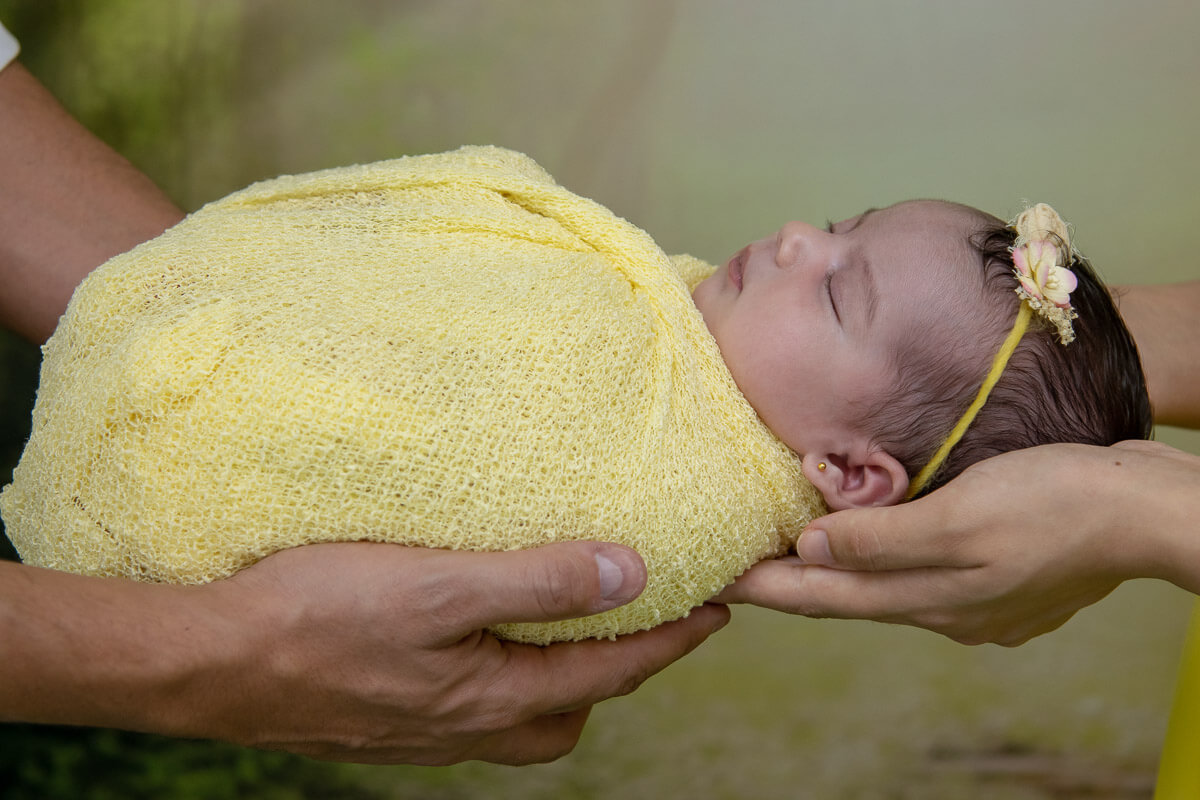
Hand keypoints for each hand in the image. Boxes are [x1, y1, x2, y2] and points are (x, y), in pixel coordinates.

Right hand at [186, 541, 728, 764]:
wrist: (212, 664)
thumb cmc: (319, 616)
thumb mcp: (440, 586)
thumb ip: (537, 583)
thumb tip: (630, 575)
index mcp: (494, 695)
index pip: (613, 668)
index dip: (674, 638)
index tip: (720, 609)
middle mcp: (469, 727)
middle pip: (576, 706)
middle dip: (624, 669)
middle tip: (648, 618)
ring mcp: (429, 733)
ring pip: (527, 715)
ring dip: (565, 675)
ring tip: (572, 626)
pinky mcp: (394, 722)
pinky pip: (478, 710)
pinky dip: (509, 678)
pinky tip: (487, 645)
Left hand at [717, 441, 1199, 645]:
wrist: (1145, 511)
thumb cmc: (1056, 504)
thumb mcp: (961, 517)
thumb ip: (883, 539)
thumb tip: (812, 546)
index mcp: (929, 598)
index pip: (824, 594)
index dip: (767, 587)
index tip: (715, 579)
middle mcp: (944, 609)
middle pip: (847, 594)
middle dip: (790, 581)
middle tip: (736, 568)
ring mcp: (975, 601)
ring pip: (884, 586)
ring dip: (836, 570)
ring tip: (793, 550)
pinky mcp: (998, 581)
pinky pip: (921, 574)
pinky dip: (886, 559)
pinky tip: (877, 541)